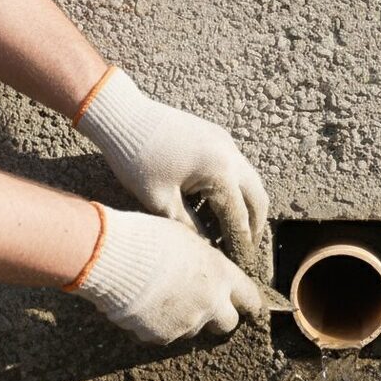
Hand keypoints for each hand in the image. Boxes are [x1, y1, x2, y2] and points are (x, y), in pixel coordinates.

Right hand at [69, 205, 263, 343]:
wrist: (112, 257)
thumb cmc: (147, 238)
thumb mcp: (186, 239)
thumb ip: (203, 259)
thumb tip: (205, 269)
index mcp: (221, 275)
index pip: (250, 297)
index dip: (249, 304)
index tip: (250, 308)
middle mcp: (210, 303)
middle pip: (227, 323)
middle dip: (217, 316)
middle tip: (201, 305)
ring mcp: (186, 323)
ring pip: (192, 329)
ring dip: (183, 319)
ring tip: (159, 298)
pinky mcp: (161, 337)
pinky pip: (163, 335)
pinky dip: (155, 326)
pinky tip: (140, 306)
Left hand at [75, 67, 268, 253]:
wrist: (123, 116)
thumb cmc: (136, 160)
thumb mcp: (161, 203)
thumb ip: (189, 229)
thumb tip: (208, 249)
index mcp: (220, 172)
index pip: (238, 218)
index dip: (239, 244)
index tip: (241, 264)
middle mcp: (231, 155)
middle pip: (257, 199)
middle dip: (255, 227)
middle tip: (246, 249)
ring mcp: (226, 142)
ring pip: (250, 182)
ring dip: (246, 207)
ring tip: (233, 232)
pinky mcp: (217, 136)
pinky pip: (236, 167)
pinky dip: (234, 190)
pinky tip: (216, 206)